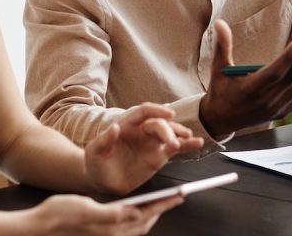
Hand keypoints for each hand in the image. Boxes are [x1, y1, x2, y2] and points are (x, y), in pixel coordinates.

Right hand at [25, 193, 182, 235]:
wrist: (38, 228)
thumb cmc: (58, 215)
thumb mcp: (85, 207)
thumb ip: (112, 214)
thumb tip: (135, 213)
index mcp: (110, 228)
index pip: (145, 215)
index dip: (164, 204)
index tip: (179, 196)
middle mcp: (111, 235)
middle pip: (145, 223)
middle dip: (161, 210)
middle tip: (175, 197)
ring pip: (137, 228)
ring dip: (150, 216)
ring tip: (160, 203)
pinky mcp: (100, 235)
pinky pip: (126, 230)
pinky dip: (137, 220)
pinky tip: (136, 212)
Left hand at [84, 104, 203, 194]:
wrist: (103, 181)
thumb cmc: (96, 163)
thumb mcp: (94, 152)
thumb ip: (104, 139)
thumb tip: (114, 127)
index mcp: (127, 124)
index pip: (144, 112)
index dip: (157, 110)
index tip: (169, 114)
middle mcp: (142, 130)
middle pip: (159, 124)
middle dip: (168, 131)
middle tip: (173, 143)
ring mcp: (152, 142)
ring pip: (170, 133)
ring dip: (180, 134)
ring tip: (190, 139)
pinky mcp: (159, 155)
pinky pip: (176, 148)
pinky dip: (187, 145)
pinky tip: (196, 143)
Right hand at [198, 20, 291, 138]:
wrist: (221, 120)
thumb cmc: (220, 90)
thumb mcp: (219, 68)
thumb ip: (222, 45)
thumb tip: (220, 23)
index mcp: (251, 88)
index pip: (273, 72)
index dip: (287, 58)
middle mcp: (266, 100)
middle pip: (291, 78)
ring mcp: (276, 108)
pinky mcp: (281, 112)